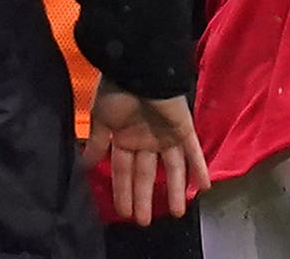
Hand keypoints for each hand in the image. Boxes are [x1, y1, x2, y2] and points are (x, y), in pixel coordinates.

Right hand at [82, 81, 209, 225]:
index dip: (123, 192)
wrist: (138, 68)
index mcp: (125, 138)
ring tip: (177, 213)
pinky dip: (200, 167)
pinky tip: (204, 186)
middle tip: (144, 221)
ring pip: (173, 168)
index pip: (123, 171)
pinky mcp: (183, 128)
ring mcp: (166, 135)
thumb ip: (97, 143)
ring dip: (175, 190)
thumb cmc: (116, 91)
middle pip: (146, 175)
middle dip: (144, 198)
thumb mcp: (101, 119)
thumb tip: (86, 165)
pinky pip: (194, 151)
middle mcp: (146, 140)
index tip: (123, 213)